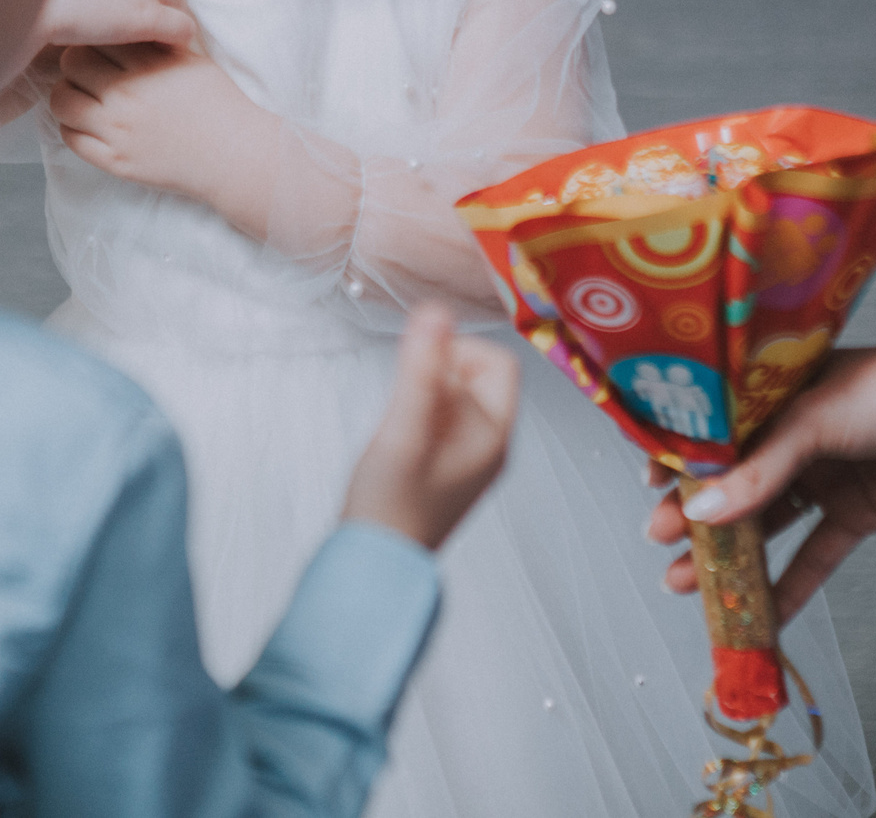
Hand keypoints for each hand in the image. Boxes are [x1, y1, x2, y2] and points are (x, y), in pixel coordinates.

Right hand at [35, 0, 196, 49]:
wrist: (22, 0)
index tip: (124, 1)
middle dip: (154, 1)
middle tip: (133, 25)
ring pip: (179, 4)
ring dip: (164, 22)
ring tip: (145, 41)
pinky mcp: (150, 15)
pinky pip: (184, 30)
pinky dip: (176, 42)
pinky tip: (161, 51)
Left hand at [47, 42, 274, 207]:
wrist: (235, 155)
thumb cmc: (219, 104)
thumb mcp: (192, 60)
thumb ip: (157, 42)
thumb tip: (127, 24)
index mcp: (149, 64)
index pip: (98, 37)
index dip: (95, 37)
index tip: (99, 44)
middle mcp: (128, 94)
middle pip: (72, 63)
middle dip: (76, 61)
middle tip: (86, 69)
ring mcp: (118, 130)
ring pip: (62, 101)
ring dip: (66, 93)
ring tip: (81, 95)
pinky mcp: (114, 161)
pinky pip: (71, 138)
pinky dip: (71, 126)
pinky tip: (86, 123)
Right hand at [343, 306, 521, 549]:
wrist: (375, 562)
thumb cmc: (392, 503)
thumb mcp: (404, 427)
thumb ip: (420, 369)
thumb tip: (436, 312)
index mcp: (495, 433)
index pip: (499, 362)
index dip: (461, 351)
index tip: (422, 365)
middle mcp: (490, 445)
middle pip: (478, 377)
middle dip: (440, 372)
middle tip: (407, 397)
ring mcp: (469, 459)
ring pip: (456, 398)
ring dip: (426, 393)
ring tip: (401, 425)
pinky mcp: (445, 469)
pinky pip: (442, 421)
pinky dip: (420, 415)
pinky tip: (399, 440)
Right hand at [644, 342, 875, 620]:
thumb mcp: (812, 420)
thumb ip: (757, 472)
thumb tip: (701, 513)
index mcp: (777, 395)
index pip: (715, 430)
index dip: (681, 458)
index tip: (651, 484)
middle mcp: (795, 436)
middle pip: (734, 483)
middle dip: (695, 515)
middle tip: (662, 542)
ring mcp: (822, 477)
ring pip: (764, 523)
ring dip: (728, 555)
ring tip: (687, 583)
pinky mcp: (853, 515)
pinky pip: (812, 556)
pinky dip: (787, 588)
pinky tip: (759, 615)